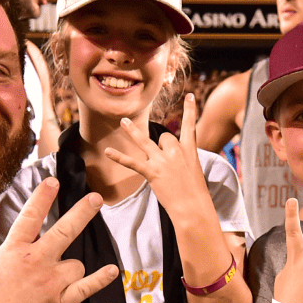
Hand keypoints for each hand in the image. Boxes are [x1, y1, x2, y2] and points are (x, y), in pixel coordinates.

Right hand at [0, 179, 120, 302]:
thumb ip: (13, 252)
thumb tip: (26, 243)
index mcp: (13, 250)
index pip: (30, 217)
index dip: (42, 197)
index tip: (53, 181)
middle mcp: (35, 262)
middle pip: (64, 231)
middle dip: (82, 212)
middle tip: (96, 199)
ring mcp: (50, 283)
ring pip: (76, 266)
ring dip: (70, 271)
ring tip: (54, 284)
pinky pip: (86, 287)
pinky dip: (100, 279)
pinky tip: (112, 271)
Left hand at [104, 96, 213, 218]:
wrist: (193, 207)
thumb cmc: (194, 192)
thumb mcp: (194, 170)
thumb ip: (183, 159)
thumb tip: (169, 155)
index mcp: (190, 151)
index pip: (190, 126)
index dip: (190, 110)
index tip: (189, 95)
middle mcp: (176, 152)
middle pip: (165, 138)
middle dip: (162, 148)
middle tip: (169, 166)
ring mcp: (163, 162)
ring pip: (145, 142)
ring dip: (132, 131)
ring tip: (122, 122)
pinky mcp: (153, 173)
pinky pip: (132, 162)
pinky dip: (119, 157)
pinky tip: (108, 152)